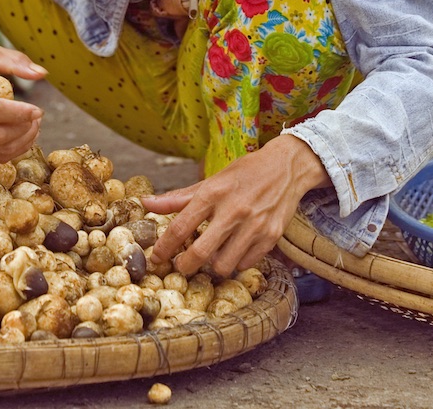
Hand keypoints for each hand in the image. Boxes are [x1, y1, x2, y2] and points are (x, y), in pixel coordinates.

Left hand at [143, 135, 330, 276]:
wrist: (286, 167)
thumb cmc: (244, 173)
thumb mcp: (211, 181)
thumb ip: (178, 197)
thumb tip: (146, 203)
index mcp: (213, 193)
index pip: (180, 227)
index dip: (164, 247)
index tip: (156, 258)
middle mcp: (233, 210)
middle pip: (200, 253)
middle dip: (185, 265)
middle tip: (182, 264)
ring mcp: (254, 226)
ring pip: (224, 265)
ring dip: (213, 265)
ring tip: (212, 255)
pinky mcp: (271, 237)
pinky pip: (246, 264)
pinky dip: (237, 262)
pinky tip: (235, 250)